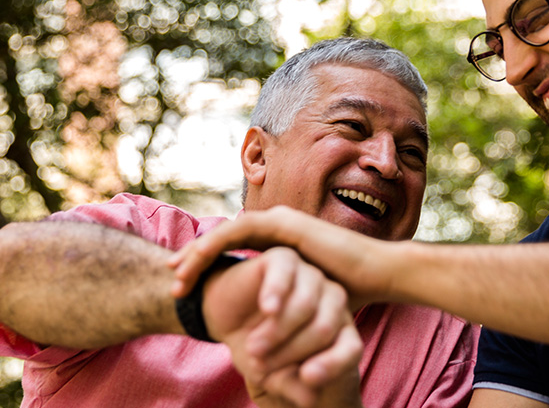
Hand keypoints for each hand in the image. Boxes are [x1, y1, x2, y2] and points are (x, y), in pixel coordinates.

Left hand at [170, 206, 395, 302]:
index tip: (183, 285)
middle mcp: (278, 228)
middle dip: (193, 258)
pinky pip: (241, 229)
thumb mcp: (304, 301)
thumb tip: (268, 326)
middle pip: (224, 238)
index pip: (235, 250)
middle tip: (170, 278)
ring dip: (198, 251)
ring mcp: (281, 221)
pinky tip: (199, 260)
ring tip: (177, 275)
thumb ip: (284, 303)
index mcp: (280, 245)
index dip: (207, 265)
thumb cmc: (349, 293)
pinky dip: (219, 244)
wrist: (379, 276)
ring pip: (226, 230)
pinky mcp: (286, 222)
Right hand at [202, 246, 362, 401]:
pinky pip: (287, 274)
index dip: (331, 365)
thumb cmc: (256, 345)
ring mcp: (311, 276)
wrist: (224, 315)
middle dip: (290, 351)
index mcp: (338, 328)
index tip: (308, 378)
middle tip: (260, 364)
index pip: (350, 348)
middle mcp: (331, 300)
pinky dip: (277, 293)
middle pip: (324, 328)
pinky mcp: (285, 259)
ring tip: (253, 347)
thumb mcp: (272, 372)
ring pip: (305, 305)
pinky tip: (267, 308)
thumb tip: (310, 400)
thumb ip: (293, 385)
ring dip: (277, 332)